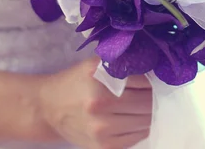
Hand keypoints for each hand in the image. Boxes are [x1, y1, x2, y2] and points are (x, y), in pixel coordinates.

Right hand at [37, 58, 151, 148]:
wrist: (49, 108)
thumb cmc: (76, 81)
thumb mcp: (96, 64)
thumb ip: (124, 65)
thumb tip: (156, 71)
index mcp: (100, 80)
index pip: (144, 81)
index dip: (153, 80)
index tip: (154, 80)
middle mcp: (101, 105)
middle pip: (147, 102)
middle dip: (154, 97)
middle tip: (154, 92)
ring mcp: (102, 130)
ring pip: (145, 121)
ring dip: (150, 112)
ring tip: (146, 105)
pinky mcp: (104, 147)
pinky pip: (137, 137)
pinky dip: (141, 127)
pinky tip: (136, 118)